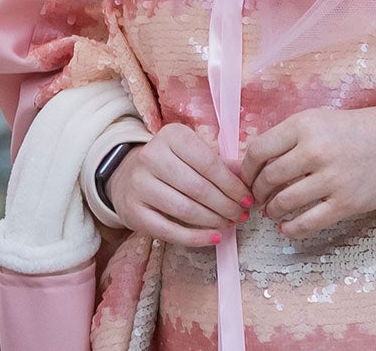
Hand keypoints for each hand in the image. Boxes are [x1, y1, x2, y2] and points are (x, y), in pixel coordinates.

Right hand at [104, 121, 251, 247]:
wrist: (127, 176)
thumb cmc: (170, 165)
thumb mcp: (193, 155)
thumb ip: (221, 166)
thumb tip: (248, 182)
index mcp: (171, 137)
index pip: (209, 164)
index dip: (233, 186)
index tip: (248, 200)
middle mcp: (151, 156)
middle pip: (198, 188)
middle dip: (226, 206)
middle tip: (241, 215)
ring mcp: (138, 184)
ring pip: (185, 210)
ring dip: (214, 221)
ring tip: (229, 224)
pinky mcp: (132, 210)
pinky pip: (169, 230)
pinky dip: (196, 238)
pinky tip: (214, 237)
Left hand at [241, 105, 375, 238]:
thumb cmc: (357, 131)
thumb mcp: (318, 120)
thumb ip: (288, 137)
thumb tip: (253, 160)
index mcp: (303, 126)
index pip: (258, 150)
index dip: (246, 168)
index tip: (247, 176)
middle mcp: (314, 151)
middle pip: (268, 178)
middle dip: (257, 191)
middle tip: (257, 196)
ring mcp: (331, 179)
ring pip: (284, 201)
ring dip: (272, 210)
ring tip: (271, 211)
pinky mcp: (347, 203)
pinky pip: (309, 222)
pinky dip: (292, 229)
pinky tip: (286, 228)